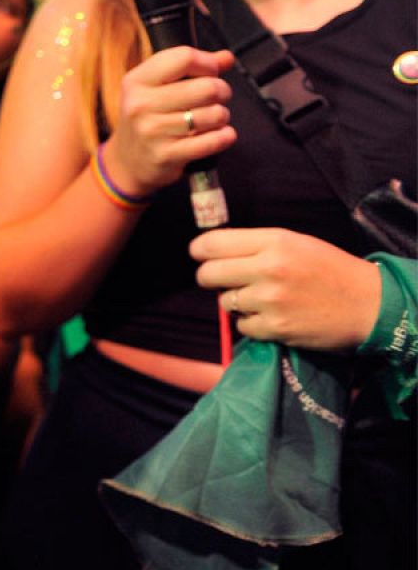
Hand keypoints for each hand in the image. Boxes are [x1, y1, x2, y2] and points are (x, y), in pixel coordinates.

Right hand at [104, 45, 236, 196]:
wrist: (127, 161)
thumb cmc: (148, 117)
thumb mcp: (156, 88)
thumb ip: (190, 69)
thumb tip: (226, 57)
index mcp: (137, 81)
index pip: (184, 58)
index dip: (208, 63)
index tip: (211, 72)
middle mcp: (141, 104)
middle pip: (206, 87)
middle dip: (222, 91)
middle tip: (217, 97)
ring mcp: (152, 131)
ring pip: (213, 115)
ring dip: (222, 116)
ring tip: (213, 118)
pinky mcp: (166, 155)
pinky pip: (213, 141)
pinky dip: (225, 136)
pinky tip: (220, 134)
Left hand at [192, 227, 381, 350]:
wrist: (369, 304)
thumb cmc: (331, 269)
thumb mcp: (296, 243)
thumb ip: (257, 246)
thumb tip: (215, 252)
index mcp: (274, 242)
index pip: (212, 243)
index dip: (199, 250)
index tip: (199, 255)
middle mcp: (269, 268)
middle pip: (208, 274)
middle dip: (209, 278)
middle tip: (221, 280)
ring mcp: (271, 300)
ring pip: (224, 302)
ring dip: (235, 302)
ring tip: (260, 299)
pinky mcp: (276, 327)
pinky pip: (242, 326)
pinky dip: (251, 323)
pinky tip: (271, 317)